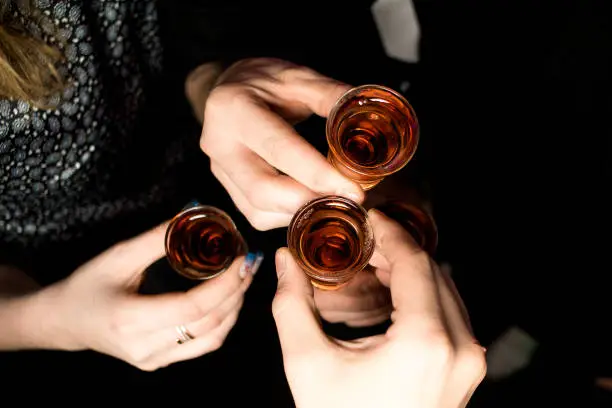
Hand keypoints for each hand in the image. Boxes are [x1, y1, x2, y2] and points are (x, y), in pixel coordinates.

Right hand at [43, 223, 259, 370]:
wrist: (66, 320)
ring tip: (244, 277)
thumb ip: (159, 237)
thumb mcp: (119, 255)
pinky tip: (229, 300)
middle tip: (249, 261)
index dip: (223, 283)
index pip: (193, 307)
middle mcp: (144, 347)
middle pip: (208, 323)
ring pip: (211, 338)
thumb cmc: (88, 284)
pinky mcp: (159, 362)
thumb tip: (196, 213)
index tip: (240, 258)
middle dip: (236, 290)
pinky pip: (201, 346)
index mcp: (131, 320)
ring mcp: (153, 360)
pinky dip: (222, 322)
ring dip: (234, 307)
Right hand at [201, 58, 363, 229]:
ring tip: (335, 203)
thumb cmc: (266, 82)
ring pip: (258, 210)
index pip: (279, 148)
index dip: (317, 174)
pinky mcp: (227, 188)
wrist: (229, 88)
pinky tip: (310, 202)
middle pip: (263, 190)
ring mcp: (219, 170)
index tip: (353, 190)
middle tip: (348, 203)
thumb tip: (367, 120)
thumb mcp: (299, 76)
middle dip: (309, 202)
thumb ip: (331, 96)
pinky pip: (257, 215)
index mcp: (235, 108)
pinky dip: (288, 216)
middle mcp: (219, 143)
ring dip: (301, 213)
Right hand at [272, 210, 485, 407]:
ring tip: (374, 263)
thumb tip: (285, 261)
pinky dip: (424, 294)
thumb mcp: (308, 364)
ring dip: (412, 271)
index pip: (414, 263)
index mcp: (425, 341)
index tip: (368, 216)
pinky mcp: (467, 371)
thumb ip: (293, 304)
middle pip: (434, 272)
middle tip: (363, 240)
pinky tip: (392, 294)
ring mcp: (469, 362)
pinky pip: (452, 314)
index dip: (389, 233)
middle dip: (398, 249)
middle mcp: (460, 347)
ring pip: (447, 290)